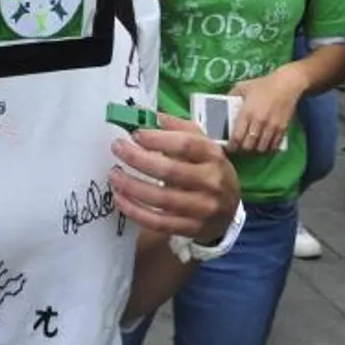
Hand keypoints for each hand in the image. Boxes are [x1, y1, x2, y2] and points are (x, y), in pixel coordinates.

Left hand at [110, 114, 239, 241]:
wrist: (229, 210)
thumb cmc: (210, 170)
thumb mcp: (204, 145)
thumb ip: (181, 128)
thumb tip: (154, 116)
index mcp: (214, 156)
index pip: (186, 145)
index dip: (158, 139)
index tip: (136, 134)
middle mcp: (211, 182)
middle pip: (170, 171)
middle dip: (138, 159)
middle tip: (118, 149)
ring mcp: (202, 208)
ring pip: (161, 199)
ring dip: (132, 186)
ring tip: (114, 175)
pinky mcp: (191, 229)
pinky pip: (157, 222)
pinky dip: (135, 211)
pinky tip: (120, 199)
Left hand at [228, 67, 307, 154]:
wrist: (287, 84)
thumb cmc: (264, 85)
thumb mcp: (244, 86)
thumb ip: (232, 95)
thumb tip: (222, 103)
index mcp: (247, 112)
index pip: (236, 136)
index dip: (231, 146)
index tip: (229, 148)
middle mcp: (258, 122)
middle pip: (248, 145)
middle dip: (243, 148)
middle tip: (241, 146)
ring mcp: (272, 126)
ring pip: (261, 147)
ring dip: (256, 148)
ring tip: (253, 145)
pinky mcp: (283, 128)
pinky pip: (274, 145)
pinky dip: (269, 147)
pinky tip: (266, 143)